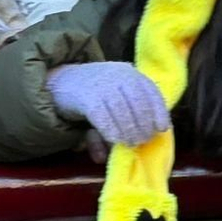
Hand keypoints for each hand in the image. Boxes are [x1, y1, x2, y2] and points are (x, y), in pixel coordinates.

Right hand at [44, 62, 170, 148]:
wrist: (59, 82)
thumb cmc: (90, 95)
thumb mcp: (108, 101)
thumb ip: (119, 118)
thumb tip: (118, 147)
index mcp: (128, 73)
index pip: (150, 90)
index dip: (158, 111)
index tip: (162, 128)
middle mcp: (118, 75)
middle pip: (138, 101)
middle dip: (144, 123)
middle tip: (143, 140)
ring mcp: (102, 84)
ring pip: (122, 109)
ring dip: (129, 129)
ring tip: (131, 143)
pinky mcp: (86, 97)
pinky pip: (103, 116)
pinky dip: (111, 130)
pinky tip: (115, 140)